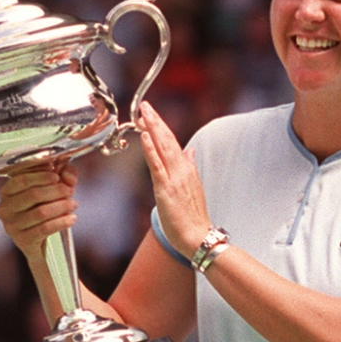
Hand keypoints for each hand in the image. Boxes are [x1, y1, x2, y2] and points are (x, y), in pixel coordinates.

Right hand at [0, 161, 77, 262]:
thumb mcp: (54, 186)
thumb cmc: (45, 206)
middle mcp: (5, 208)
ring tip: (74, 204)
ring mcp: (11, 226)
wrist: (41, 241)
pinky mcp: (22, 240)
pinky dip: (61, 222)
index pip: (21, 180)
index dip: (41, 176)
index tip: (57, 177)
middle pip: (33, 194)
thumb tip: (68, 177)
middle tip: (70, 191)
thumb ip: (64, 174)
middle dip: (56, 191)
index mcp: (7, 191)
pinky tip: (72, 218)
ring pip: (41, 212)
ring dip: (61, 206)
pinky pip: (45, 229)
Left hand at [137, 101, 210, 256]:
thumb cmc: (193, 217)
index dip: (161, 127)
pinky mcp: (166, 189)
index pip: (172, 142)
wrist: (197, 236)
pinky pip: (157, 166)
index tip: (150, 113)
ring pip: (162, 148)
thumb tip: (189, 151)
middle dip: (155, 121)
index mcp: (186, 169)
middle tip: (144, 105)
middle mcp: (182, 170)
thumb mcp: (193, 187)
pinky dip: (151, 150)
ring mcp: (174, 178)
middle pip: (167, 140)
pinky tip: (145, 136)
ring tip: (143, 113)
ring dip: (152, 129)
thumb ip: (190, 167)